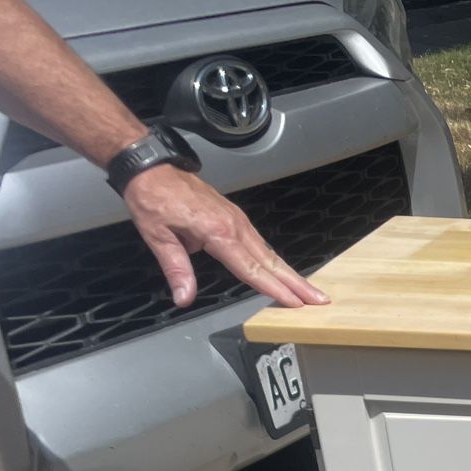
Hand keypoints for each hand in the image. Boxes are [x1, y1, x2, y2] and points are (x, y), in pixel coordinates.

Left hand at [122, 165, 328, 308]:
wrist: (151, 167)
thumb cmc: (152, 198)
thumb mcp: (157, 235)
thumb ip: (176, 268)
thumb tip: (183, 298)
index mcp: (217, 232)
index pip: (251, 268)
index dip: (274, 288)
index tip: (295, 303)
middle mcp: (234, 226)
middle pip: (271, 261)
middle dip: (297, 283)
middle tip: (320, 300)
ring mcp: (237, 220)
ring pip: (269, 252)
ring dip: (291, 273)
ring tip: (309, 291)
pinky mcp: (234, 217)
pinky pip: (260, 243)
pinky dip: (275, 260)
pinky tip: (282, 270)